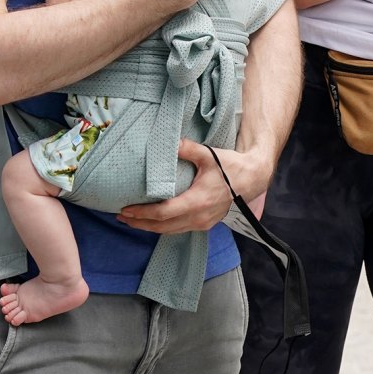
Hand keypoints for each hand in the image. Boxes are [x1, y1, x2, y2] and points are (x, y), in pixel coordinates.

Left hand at [118, 138, 267, 233]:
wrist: (251, 179)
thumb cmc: (230, 167)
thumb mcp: (209, 154)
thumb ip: (187, 149)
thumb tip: (170, 142)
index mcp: (196, 202)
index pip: (162, 213)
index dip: (142, 213)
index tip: (126, 209)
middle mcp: (197, 217)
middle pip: (162, 227)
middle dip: (140, 223)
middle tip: (121, 217)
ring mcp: (202, 223)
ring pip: (169, 231)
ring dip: (149, 227)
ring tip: (132, 221)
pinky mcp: (205, 224)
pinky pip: (179, 229)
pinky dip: (163, 227)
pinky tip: (154, 222)